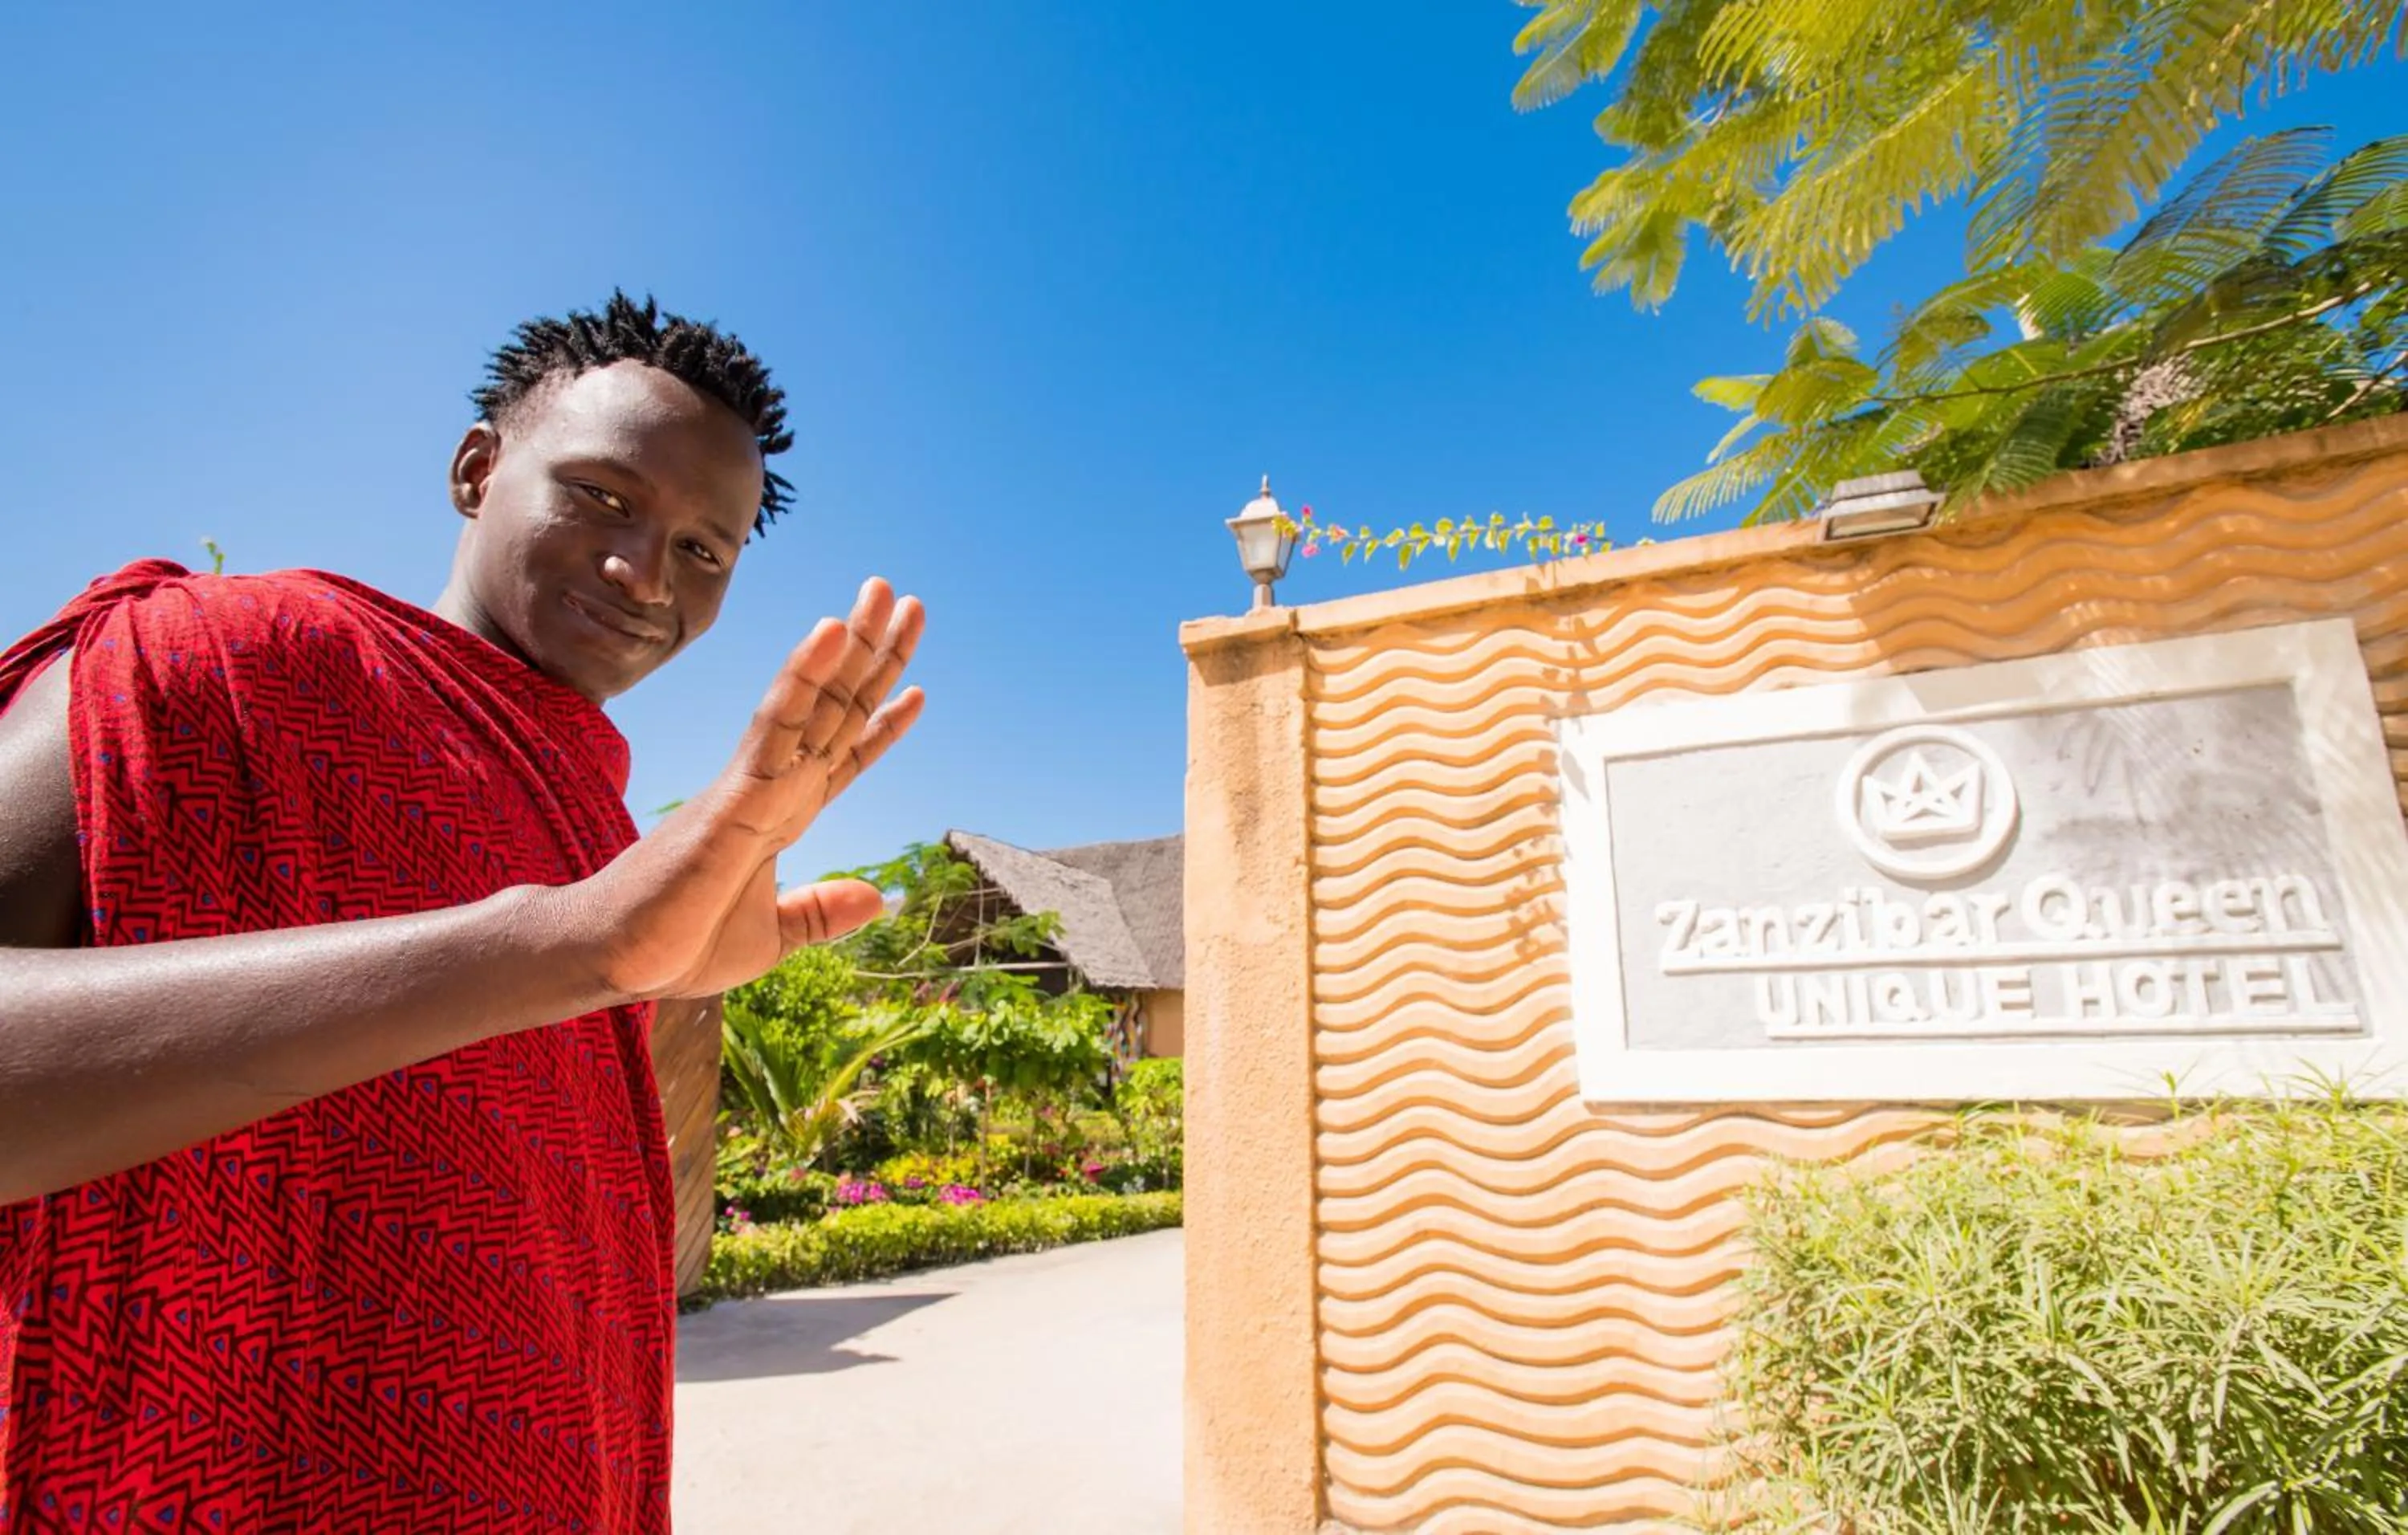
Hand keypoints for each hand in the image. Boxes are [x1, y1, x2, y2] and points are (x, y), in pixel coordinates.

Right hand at [573, 577, 924, 1000]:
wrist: (611, 961)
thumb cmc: (674, 946)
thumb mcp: (770, 939)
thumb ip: (817, 914)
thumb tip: (877, 897)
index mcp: (781, 818)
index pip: (842, 758)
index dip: (881, 724)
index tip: (916, 690)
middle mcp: (771, 788)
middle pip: (836, 712)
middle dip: (875, 659)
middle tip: (909, 603)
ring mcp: (752, 784)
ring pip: (812, 702)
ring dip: (849, 647)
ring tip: (881, 594)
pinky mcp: (732, 794)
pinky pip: (776, 725)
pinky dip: (806, 678)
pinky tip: (831, 634)